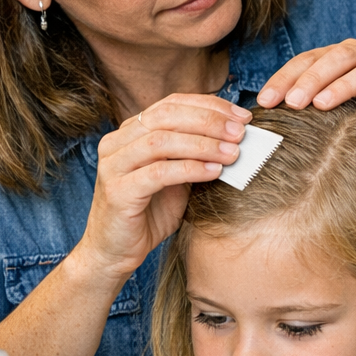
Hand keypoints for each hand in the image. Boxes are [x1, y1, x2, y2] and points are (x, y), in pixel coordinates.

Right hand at [79, 94, 250, 281]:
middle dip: (209, 121)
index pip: (172, 103)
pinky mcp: (117, 191)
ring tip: (233, 153)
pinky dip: (191, 169)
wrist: (115, 251)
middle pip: (167, 116)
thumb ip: (196, 152)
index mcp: (131, 131)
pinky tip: (215, 172)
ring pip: (162, 141)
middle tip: (240, 132)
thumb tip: (236, 134)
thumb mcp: (177, 175)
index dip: (210, 106)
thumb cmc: (150, 211)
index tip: (242, 116)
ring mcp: (113, 166)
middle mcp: (117, 142)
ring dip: (203, 144)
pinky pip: (159, 172)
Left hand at [257, 39, 355, 151]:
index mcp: (345, 56)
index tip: (266, 101)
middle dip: (313, 78)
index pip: (310, 58)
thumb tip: (261, 115)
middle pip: (341, 56)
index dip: (286, 77)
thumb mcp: (332, 110)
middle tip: (293, 102)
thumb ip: (305, 104)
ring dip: (344, 85)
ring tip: (322, 105)